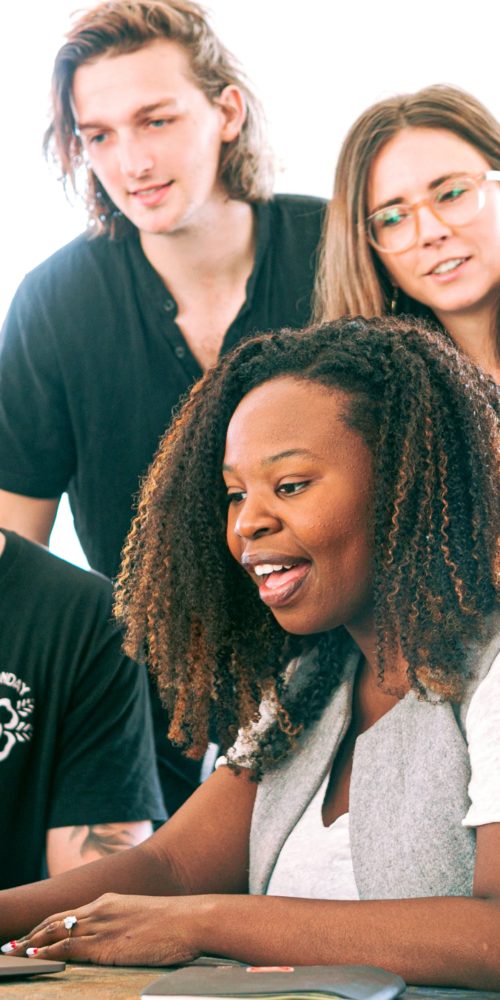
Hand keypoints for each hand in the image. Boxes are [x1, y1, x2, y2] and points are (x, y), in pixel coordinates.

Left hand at [6, 893, 203, 965]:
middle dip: (33, 934)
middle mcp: (100, 909)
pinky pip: (67, 947)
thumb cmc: (175, 923)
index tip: (31, 934)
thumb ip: (125, 924)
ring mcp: (101, 925)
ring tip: (15, 952)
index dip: (47, 924)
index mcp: (109, 901)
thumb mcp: (143, 918)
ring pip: (55, 933)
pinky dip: (46, 951)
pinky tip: (34, 957)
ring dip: (32, 944)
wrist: (190, 920)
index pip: (69, 913)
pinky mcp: (105, 944)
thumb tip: (120, 938)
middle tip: (14, 944)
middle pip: (56, 921)